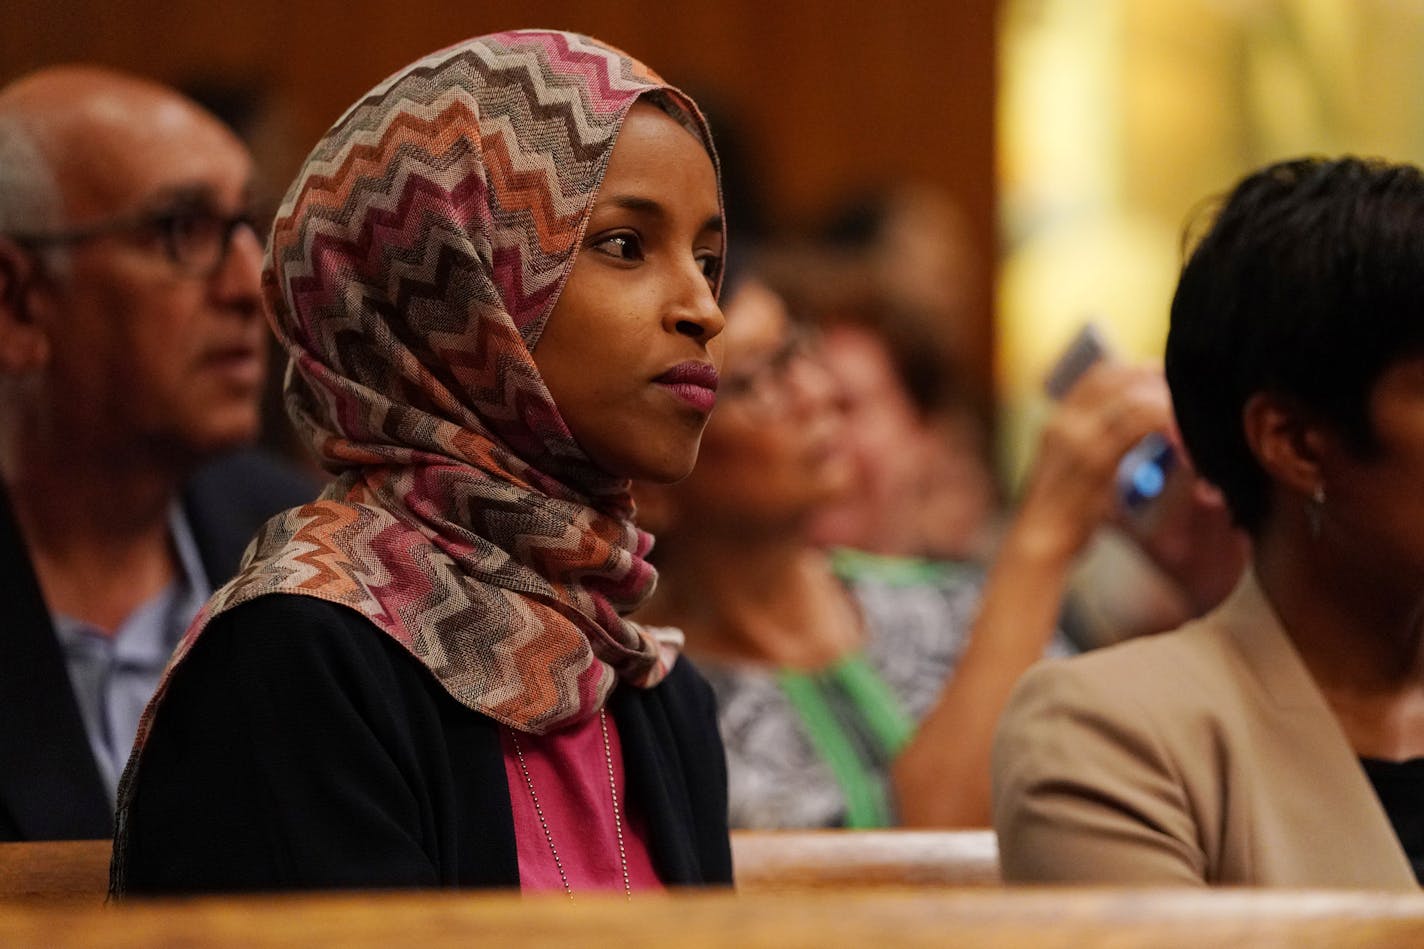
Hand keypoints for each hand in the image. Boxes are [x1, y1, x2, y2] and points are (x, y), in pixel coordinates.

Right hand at [1009, 362, 1174, 565]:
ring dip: (1167, 406)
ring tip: (1190, 426)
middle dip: (1157, 382)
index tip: (1165, 381)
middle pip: (1118, 379)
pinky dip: (1167, 428)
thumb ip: (1104, 446)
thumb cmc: (1065, 514)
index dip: (1137, 371)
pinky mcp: (1092, 459)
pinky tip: (1183, 445)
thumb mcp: (1079, 471)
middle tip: (1187, 398)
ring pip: (1132, 398)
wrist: (1038, 544)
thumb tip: (1149, 428)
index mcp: (1058, 421)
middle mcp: (1063, 422)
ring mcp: (1076, 438)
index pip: (1099, 375)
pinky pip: (1138, 425)